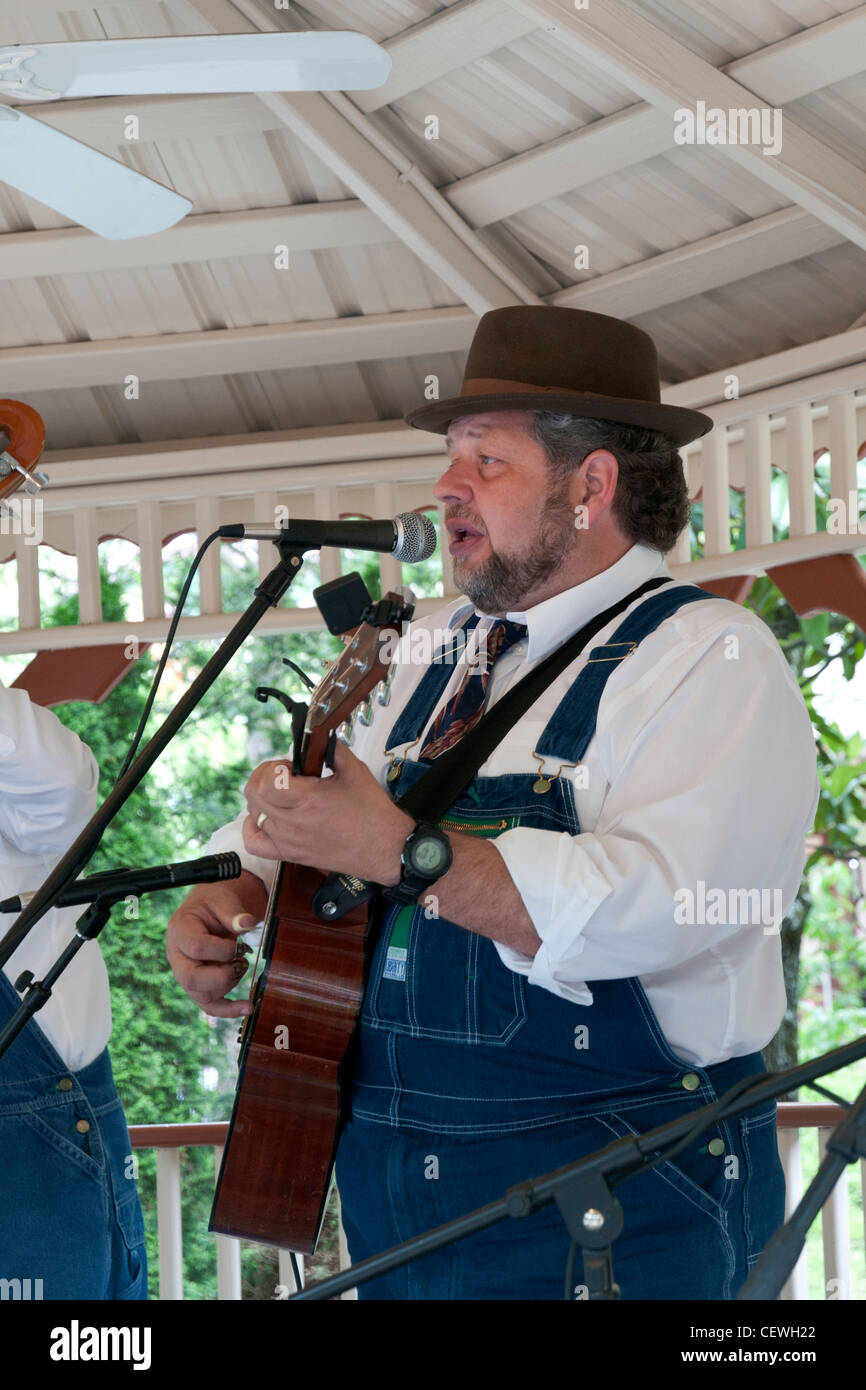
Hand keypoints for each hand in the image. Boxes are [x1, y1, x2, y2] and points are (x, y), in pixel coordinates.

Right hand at [166, 870, 268, 1017]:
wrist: (211, 910)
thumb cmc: (214, 904)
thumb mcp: (222, 900)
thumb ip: (233, 913)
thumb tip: (247, 924)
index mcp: (179, 930)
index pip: (196, 948)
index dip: (223, 950)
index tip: (241, 946)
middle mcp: (177, 956)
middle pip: (190, 978)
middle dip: (222, 976)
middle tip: (242, 963)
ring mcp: (185, 974)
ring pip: (201, 994)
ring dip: (229, 984)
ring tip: (242, 965)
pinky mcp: (197, 986)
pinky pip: (208, 1005)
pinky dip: (228, 1010)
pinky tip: (247, 1007)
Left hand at [242, 741, 412, 884]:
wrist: (385, 847)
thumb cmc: (372, 813)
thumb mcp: (355, 770)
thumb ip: (331, 749)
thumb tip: (318, 737)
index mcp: (309, 799)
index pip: (266, 781)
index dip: (274, 767)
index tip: (291, 766)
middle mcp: (294, 822)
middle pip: (254, 795)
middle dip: (264, 777)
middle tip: (285, 776)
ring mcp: (289, 841)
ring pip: (253, 814)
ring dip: (263, 798)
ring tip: (284, 795)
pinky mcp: (291, 854)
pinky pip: (254, 844)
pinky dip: (252, 828)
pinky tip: (265, 818)